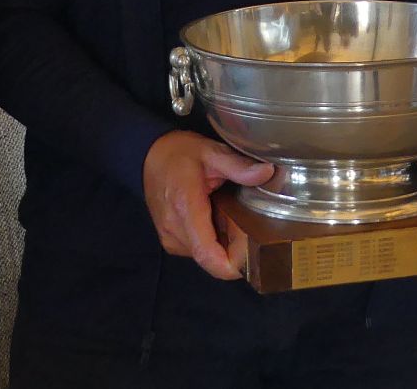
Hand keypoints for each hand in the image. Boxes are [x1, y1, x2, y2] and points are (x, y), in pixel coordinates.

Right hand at [142, 130, 272, 280]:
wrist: (150, 156)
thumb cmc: (179, 153)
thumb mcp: (211, 152)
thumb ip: (238, 165)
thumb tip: (266, 173)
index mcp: (185, 208)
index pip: (208, 255)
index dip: (234, 264)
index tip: (254, 250)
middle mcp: (175, 230)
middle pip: (213, 258)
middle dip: (235, 247)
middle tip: (245, 219)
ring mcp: (170, 238)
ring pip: (207, 256)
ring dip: (224, 243)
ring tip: (229, 214)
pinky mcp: (170, 241)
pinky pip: (198, 250)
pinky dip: (212, 240)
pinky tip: (216, 217)